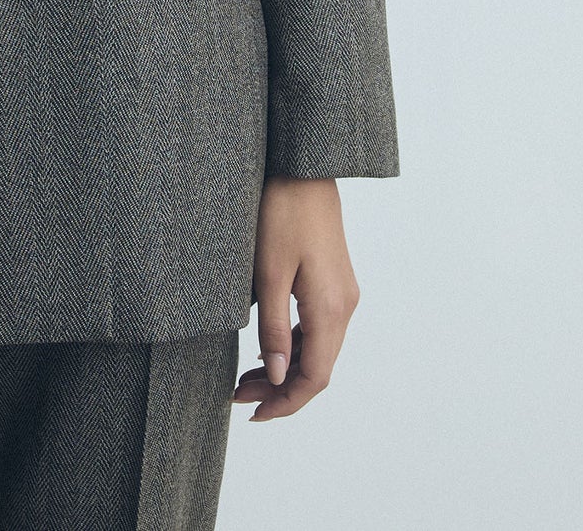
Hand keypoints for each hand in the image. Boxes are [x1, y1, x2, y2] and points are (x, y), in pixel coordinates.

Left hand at [233, 176, 359, 421]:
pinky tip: (267, 347)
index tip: (253, 414)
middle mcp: (344, 306)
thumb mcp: (268, 273)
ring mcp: (342, 294)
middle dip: (280, 390)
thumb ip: (274, 328)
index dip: (285, 403)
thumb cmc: (281, 213)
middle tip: (237, 395)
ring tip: (245, 376)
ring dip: (285, 368)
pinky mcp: (334, 281)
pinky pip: (317, 328)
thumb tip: (278, 378)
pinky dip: (293, 345)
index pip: (315, 378)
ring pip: (318, 349)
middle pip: (317, 368)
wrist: (303, 169)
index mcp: (330, 309)